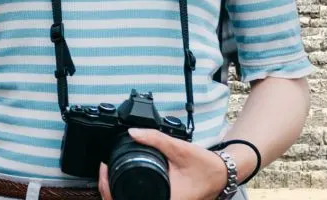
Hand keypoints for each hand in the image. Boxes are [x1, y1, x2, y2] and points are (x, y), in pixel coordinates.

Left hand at [98, 128, 228, 199]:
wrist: (222, 174)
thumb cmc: (206, 167)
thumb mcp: (180, 149)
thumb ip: (156, 139)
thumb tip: (133, 132)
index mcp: (164, 199)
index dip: (107, 188)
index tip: (104, 170)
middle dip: (108, 190)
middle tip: (104, 171)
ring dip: (117, 193)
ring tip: (109, 175)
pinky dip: (128, 194)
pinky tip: (124, 182)